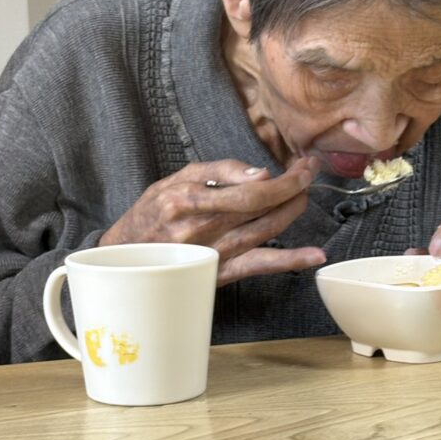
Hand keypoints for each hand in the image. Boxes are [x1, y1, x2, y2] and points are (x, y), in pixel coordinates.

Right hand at [98, 157, 325, 285]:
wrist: (125, 257)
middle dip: (294, 187)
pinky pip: (259, 265)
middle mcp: (201, 228)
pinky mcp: (219, 273)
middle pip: (262, 207)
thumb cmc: (150, 214)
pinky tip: (315, 255)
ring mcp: (212, 253)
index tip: (301, 165)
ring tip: (307, 195)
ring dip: (294, 211)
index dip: (283, 177)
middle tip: (310, 172)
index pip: (249, 188)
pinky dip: (290, 260)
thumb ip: (217, 171)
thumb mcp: (173, 179)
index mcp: (188, 200)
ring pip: (266, 230)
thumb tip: (260, 173)